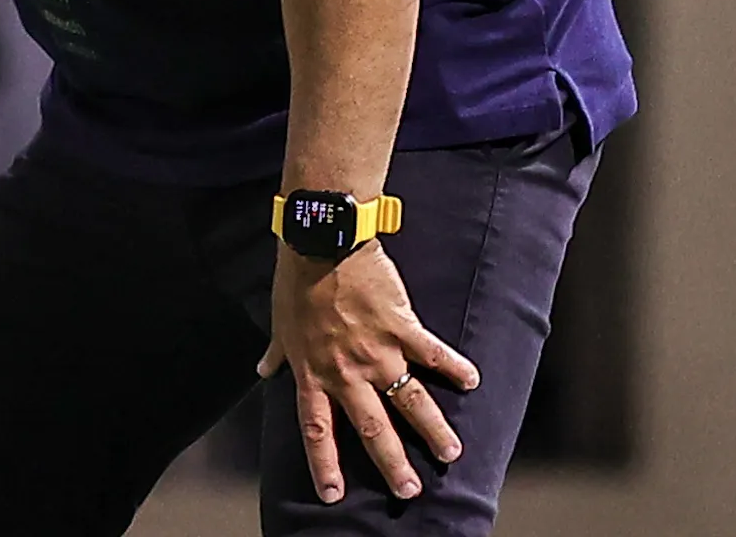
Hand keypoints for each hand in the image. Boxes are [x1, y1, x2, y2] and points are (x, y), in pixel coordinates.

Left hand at [258, 241, 478, 502]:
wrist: (321, 240)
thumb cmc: (296, 281)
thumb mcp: (280, 323)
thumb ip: (277, 353)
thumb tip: (263, 371)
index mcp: (314, 373)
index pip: (317, 431)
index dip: (324, 465)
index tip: (333, 495)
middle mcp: (346, 371)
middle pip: (372, 429)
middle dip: (392, 464)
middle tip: (409, 491)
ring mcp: (376, 351)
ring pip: (409, 401)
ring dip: (433, 430)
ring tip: (451, 453)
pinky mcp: (400, 326)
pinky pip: (431, 353)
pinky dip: (453, 367)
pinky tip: (472, 380)